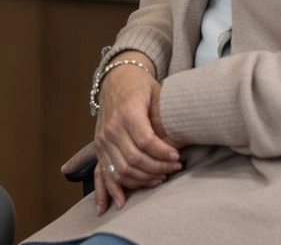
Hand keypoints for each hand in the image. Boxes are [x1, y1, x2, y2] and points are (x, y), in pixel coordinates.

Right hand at [92, 57, 180, 214]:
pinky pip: (106, 173)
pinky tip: (121, 202)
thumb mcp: (155, 92)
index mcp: (127, 112)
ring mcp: (103, 138)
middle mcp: (112, 127)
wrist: (116, 77)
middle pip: (135, 159)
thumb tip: (180, 138)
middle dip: (158, 168)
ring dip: (143, 179)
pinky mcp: (99, 146)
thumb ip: (163, 116)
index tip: (178, 157)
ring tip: (161, 176)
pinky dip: (114, 189)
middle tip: (175, 167)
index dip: (163, 153)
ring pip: (123, 170)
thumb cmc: (139, 85)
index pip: (146, 141)